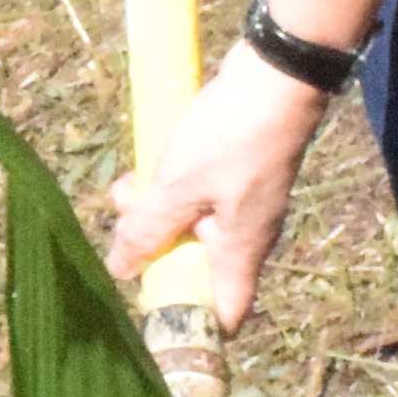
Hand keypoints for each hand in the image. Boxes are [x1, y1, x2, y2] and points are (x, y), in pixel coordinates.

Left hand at [102, 36, 327, 333]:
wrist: (276, 73)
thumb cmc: (234, 134)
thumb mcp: (179, 185)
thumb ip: (148, 230)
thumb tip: (121, 269)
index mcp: (240, 251)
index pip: (227, 315)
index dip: (193, 323)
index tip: (154, 309)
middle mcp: (245, 235)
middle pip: (194, 268)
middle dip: (154, 250)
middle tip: (128, 227)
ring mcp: (240, 205)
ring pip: (187, 227)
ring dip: (154, 211)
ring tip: (131, 183)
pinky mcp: (233, 175)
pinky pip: (194, 197)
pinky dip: (169, 186)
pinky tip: (150, 163)